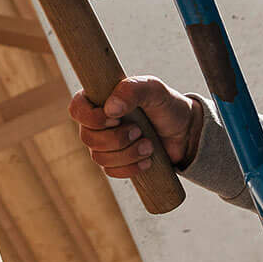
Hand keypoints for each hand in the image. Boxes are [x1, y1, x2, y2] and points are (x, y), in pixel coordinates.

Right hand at [69, 78, 199, 176]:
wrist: (185, 132)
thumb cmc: (166, 105)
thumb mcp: (154, 90)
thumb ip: (132, 90)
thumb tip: (110, 108)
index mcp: (100, 99)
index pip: (77, 109)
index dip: (91, 119)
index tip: (116, 118)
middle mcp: (98, 123)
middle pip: (87, 138)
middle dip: (116, 139)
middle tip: (139, 131)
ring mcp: (105, 144)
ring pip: (99, 157)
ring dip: (127, 154)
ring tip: (149, 146)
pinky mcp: (116, 162)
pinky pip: (111, 172)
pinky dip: (130, 168)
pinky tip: (147, 161)